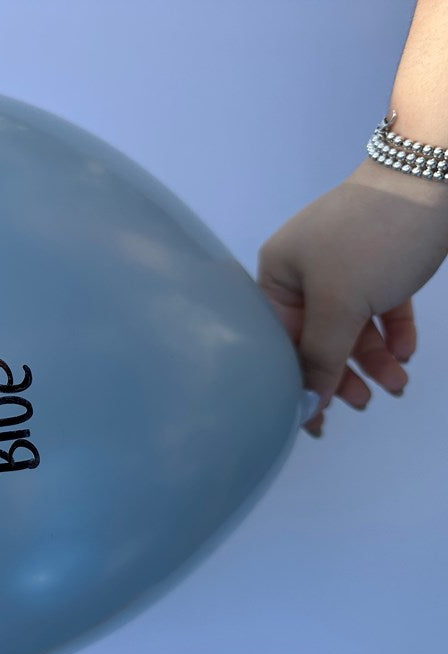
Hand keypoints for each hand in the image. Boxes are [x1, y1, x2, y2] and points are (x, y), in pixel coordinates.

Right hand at [257, 157, 447, 436]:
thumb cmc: (371, 241)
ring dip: (373, 359)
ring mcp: (346, 266)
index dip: (296, 381)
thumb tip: (305, 404)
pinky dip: (392, 331)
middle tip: (365, 405)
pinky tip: (406, 353)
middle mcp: (306, 272)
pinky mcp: (383, 263)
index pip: (280, 340)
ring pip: (353, 326)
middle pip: (317, 337)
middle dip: (342, 373)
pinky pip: (381, 309)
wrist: (434, 172)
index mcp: (279, 274)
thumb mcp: (340, 303)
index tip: (315, 422)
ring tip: (397, 385)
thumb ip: (321, 357)